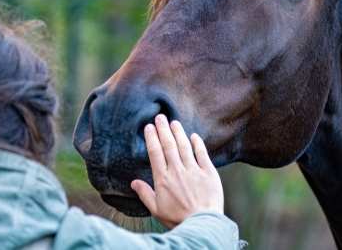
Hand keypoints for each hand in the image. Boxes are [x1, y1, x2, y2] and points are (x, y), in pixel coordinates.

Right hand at [130, 114, 223, 228]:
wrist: (202, 224)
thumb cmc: (178, 219)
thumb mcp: (156, 209)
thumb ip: (145, 194)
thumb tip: (133, 183)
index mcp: (163, 179)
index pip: (155, 153)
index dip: (152, 138)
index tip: (149, 127)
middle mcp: (177, 171)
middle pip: (168, 145)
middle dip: (163, 129)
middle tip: (159, 117)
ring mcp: (193, 170)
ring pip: (184, 146)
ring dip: (178, 132)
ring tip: (174, 122)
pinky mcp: (208, 172)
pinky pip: (202, 154)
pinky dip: (198, 143)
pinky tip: (193, 136)